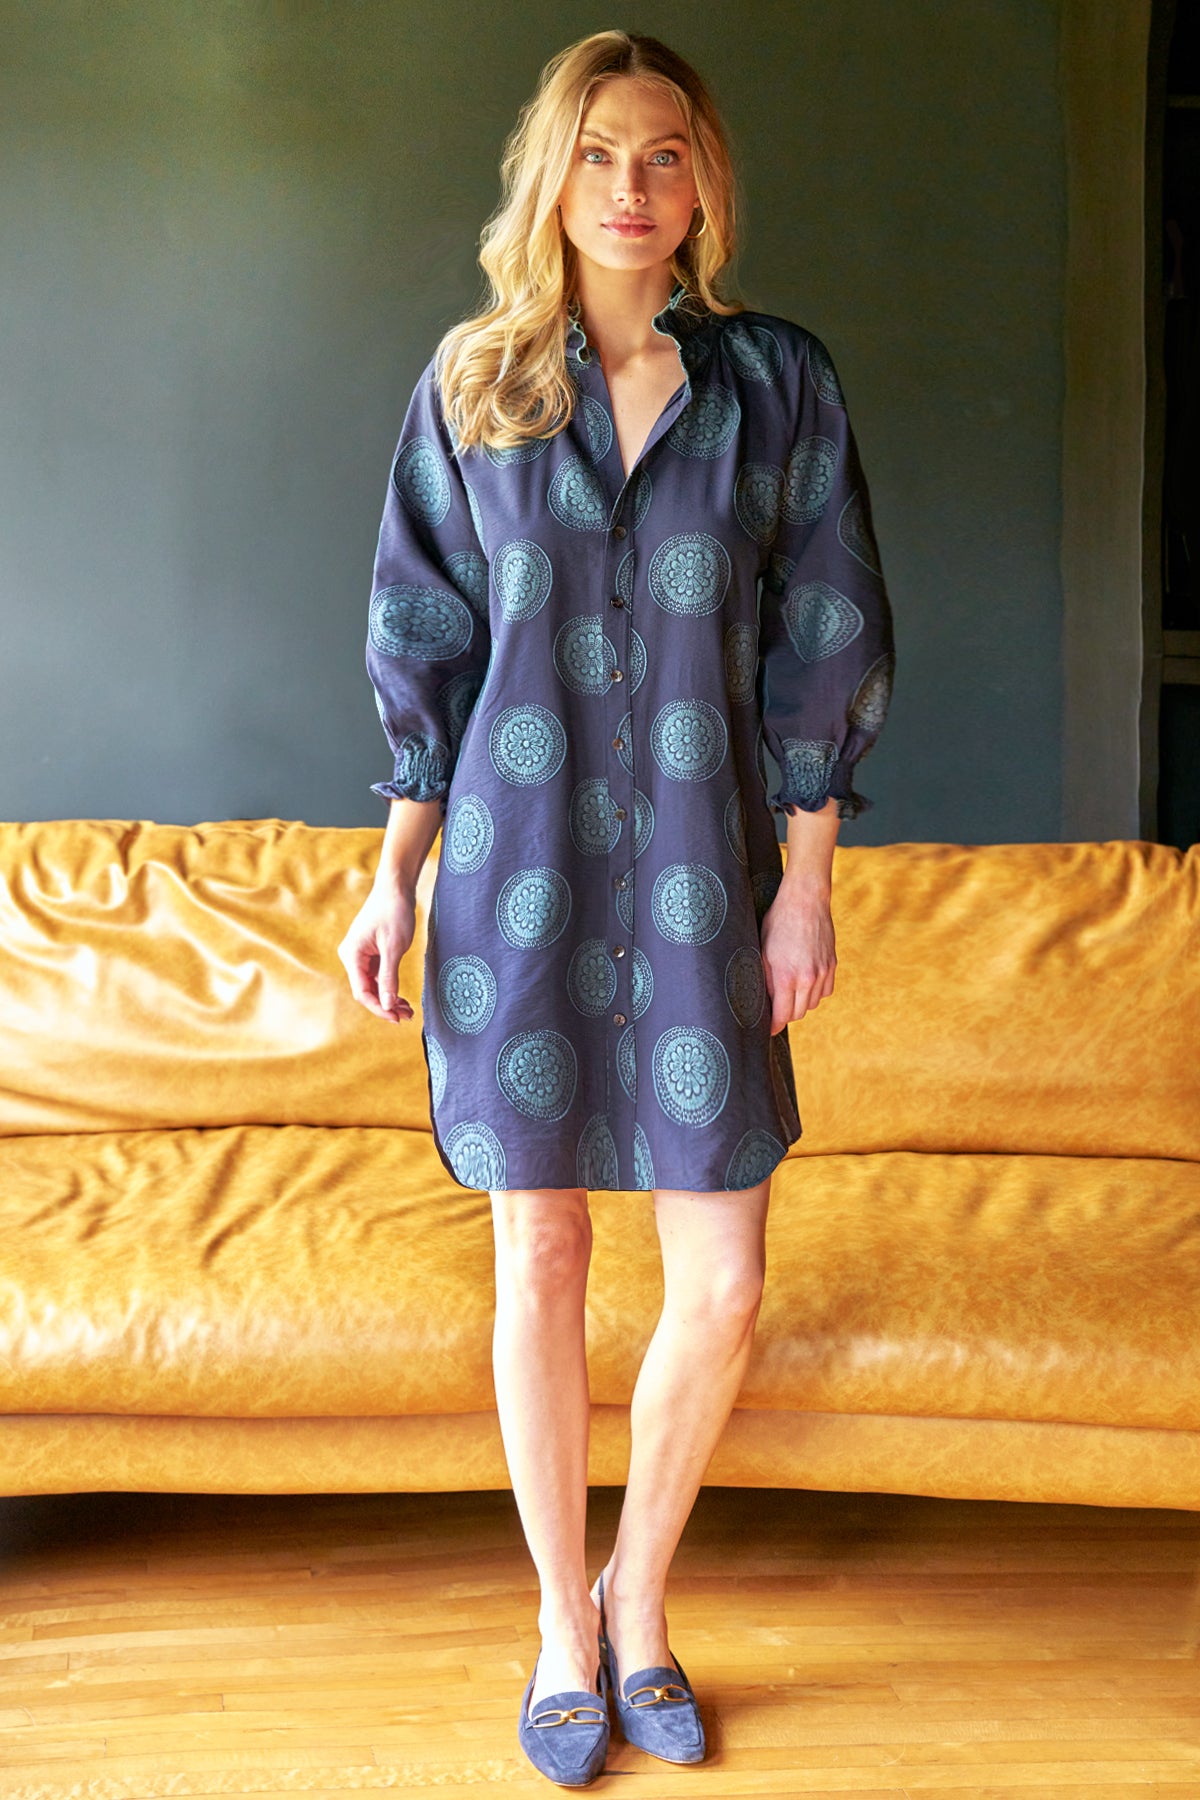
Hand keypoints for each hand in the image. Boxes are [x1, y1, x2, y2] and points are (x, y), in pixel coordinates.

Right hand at [337, 881, 418, 1023]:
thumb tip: (387, 1005)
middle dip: (385, 1005)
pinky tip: (401, 996)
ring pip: (372, 984)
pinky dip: (389, 985)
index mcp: (352, 955)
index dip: (379, 1008)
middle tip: (407, 1016)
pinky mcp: (370, 952)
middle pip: (366, 990)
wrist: (395, 887)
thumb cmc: (393, 913)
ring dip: (388, 997)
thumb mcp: (394, 948)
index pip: (362, 991)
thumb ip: (389, 978)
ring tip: (408, 1009)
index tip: (397, 1018)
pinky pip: (376, 975)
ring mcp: (360, 954)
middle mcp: (351, 956)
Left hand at [759, 875, 835, 1034]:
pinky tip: (805, 981)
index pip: (782, 1016)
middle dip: (786, 1014)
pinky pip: (825, 992)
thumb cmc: (778, 923)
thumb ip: (765, 979)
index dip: (773, 1026)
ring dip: (800, 1003)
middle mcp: (807, 978)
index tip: (767, 1030)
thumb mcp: (762, 951)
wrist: (805, 900)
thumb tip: (763, 1002)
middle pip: (798, 1014)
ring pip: (812, 1004)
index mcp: (786, 977)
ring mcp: (823, 972)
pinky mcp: (832, 965)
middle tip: (775, 1008)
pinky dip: (815, 992)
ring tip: (789, 990)